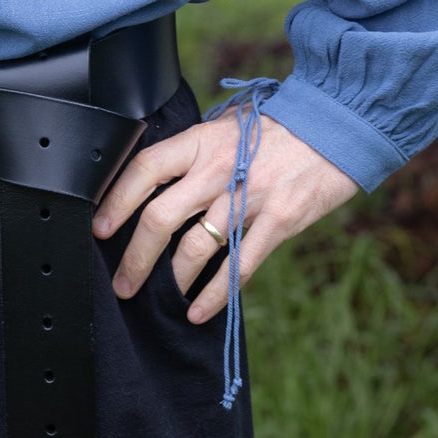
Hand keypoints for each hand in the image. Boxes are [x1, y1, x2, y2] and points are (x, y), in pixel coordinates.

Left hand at [93, 111, 357, 324]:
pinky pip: (239, 265)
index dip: (116, 201)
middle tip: (123, 283)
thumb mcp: (229, 126)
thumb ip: (197, 152)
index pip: (145, 169)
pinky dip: (216, 293)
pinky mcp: (279, 219)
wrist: (337, 126)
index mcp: (201, 141)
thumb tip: (160, 180)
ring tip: (162, 299)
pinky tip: (199, 311)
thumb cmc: (280, 127)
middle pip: (160, 217)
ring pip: (195, 247)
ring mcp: (249, 195)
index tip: (100, 228)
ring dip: (173, 280)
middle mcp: (218, 168)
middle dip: (136, 257)